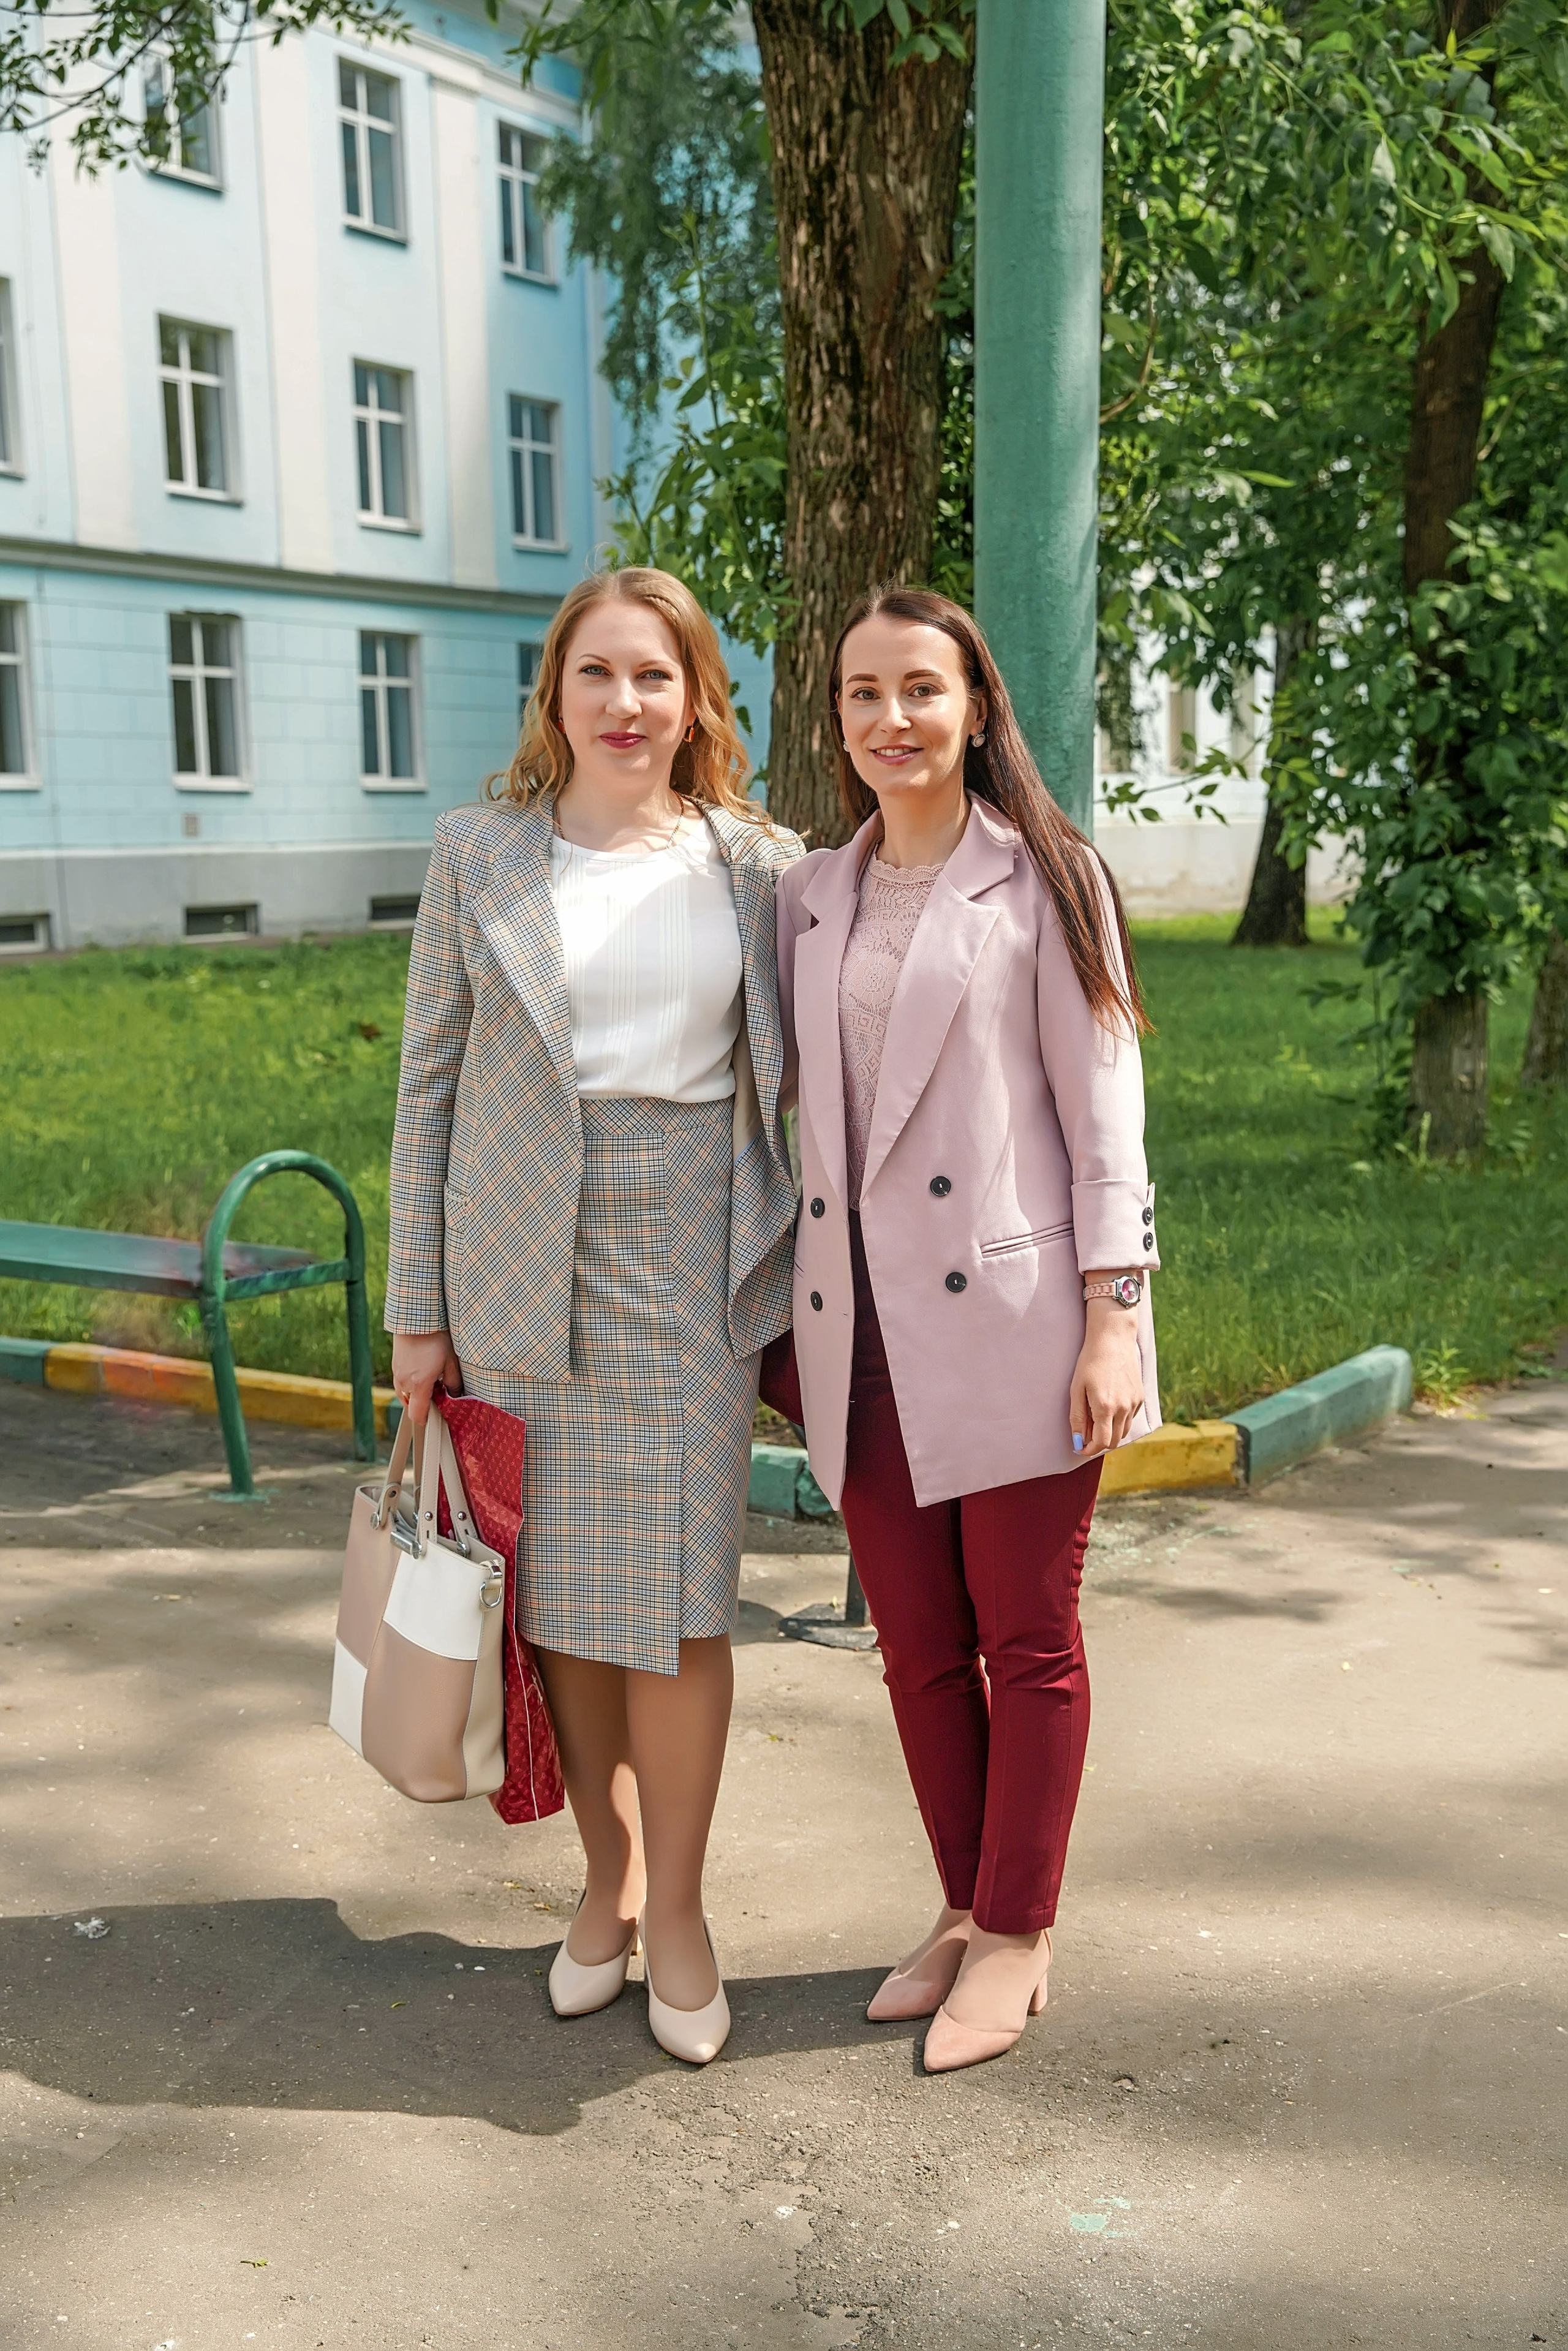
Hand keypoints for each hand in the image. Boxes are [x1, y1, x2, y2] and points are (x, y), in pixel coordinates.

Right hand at [391, 1329, 462, 1425]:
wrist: (415, 1318)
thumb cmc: (435, 1338)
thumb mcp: (451, 1361)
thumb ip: (453, 1383)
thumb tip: (454, 1395)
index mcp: (419, 1385)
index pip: (417, 1415)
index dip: (426, 1420)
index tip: (436, 1416)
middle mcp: (404, 1383)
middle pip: (411, 1406)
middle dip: (423, 1404)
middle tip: (438, 1392)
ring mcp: (397, 1374)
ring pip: (405, 1394)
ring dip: (416, 1394)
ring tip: (431, 1379)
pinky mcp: (394, 1366)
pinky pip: (401, 1383)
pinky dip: (410, 1383)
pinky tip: (422, 1370)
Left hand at [1068, 1302, 1144, 1457]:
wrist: (1113, 1338)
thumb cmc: (1090, 1361)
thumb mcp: (1077, 1389)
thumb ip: (1077, 1418)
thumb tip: (1078, 1441)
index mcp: (1105, 1407)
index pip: (1101, 1442)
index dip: (1089, 1450)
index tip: (1080, 1448)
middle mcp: (1124, 1408)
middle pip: (1114, 1441)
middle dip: (1099, 1443)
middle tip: (1086, 1436)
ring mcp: (1134, 1402)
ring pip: (1124, 1431)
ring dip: (1110, 1432)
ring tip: (1096, 1419)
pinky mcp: (1140, 1396)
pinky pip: (1131, 1417)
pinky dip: (1120, 1420)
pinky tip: (1109, 1406)